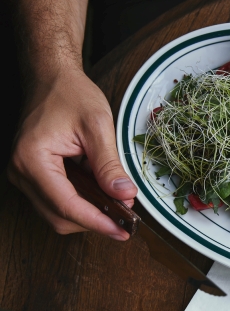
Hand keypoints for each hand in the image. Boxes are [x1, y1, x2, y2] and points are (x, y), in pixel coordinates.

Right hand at [8, 68, 136, 239]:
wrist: (51, 79)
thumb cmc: (71, 94)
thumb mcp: (98, 126)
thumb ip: (110, 164)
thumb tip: (125, 195)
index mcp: (33, 159)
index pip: (67, 205)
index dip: (97, 222)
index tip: (123, 231)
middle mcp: (21, 172)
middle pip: (60, 217)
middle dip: (95, 222)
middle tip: (127, 220)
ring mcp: (24, 176)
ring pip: (57, 214)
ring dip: (89, 215)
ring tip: (118, 206)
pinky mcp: (33, 176)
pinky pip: (57, 201)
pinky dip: (82, 204)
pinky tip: (103, 196)